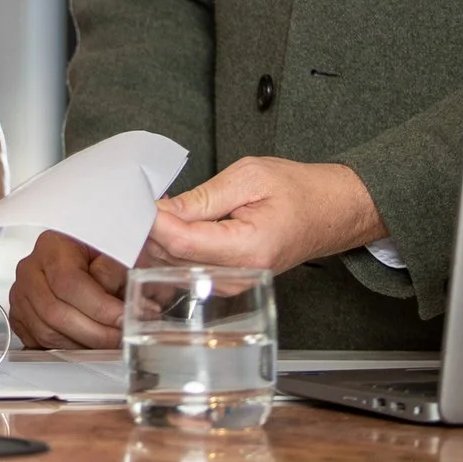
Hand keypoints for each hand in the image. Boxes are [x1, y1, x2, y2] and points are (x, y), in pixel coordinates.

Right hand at [7, 230, 130, 348]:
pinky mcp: (20, 317)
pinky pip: (38, 343)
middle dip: (94, 332)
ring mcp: (21, 295)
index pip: (69, 282)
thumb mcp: (116, 254)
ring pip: (46, 332)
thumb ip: (116, 276)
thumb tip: (124, 307)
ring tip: (108, 343)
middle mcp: (30, 270)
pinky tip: (87, 345)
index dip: (99, 307)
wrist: (86, 262)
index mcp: (52, 246)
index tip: (123, 319)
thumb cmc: (101, 257)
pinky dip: (66, 350)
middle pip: (55, 312)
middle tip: (120, 338)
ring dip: (81, 345)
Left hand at [149, 157, 385, 272]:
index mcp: (248, 249)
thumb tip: (162, 209)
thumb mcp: (250, 177)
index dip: (152, 222)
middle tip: (130, 200)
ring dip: (156, 240)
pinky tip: (164, 225)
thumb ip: (203, 197)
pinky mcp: (227, 281)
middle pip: (173, 258)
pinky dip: (171, 246)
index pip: (182, 242)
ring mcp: (232, 283)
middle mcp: (239, 275)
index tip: (133, 201)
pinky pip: (188, 267)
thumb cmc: (299, 190)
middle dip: (148, 230)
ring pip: (176, 266)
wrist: (333, 211)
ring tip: (144, 209)